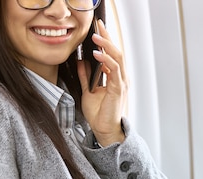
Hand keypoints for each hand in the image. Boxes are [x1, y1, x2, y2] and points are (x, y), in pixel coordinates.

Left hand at [77, 19, 128, 146]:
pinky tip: (97, 54)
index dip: (106, 40)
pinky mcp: (118, 89)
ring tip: (96, 37)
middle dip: (107, 37)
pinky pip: (114, 70)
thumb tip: (81, 62)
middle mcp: (120, 78)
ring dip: (107, 45)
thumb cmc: (99, 114)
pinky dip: (106, 60)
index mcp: (114, 77)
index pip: (111, 54)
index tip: (98, 28)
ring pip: (117, 57)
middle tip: (99, 25)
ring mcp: (121, 83)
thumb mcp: (88, 90)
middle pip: (116, 51)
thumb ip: (86, 76)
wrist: (104, 130)